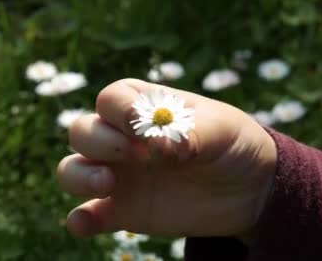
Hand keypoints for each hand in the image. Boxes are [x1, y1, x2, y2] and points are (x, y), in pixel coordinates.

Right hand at [57, 79, 276, 237]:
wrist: (249, 191)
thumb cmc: (231, 145)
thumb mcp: (220, 131)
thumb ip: (187, 133)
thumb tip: (155, 144)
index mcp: (143, 107)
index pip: (111, 99)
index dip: (121, 112)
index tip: (146, 131)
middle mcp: (122, 139)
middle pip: (82, 131)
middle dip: (98, 141)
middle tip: (135, 156)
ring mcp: (118, 176)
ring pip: (72, 170)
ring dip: (79, 176)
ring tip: (108, 184)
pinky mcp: (121, 212)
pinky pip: (86, 215)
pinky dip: (79, 220)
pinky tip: (88, 223)